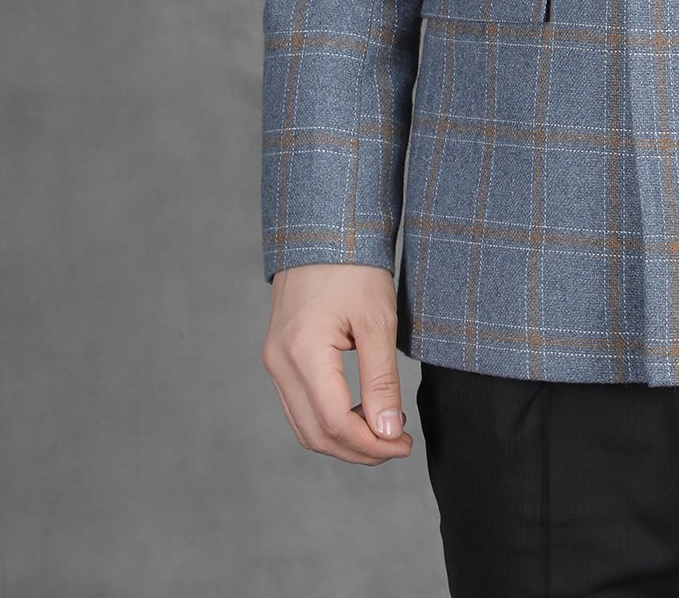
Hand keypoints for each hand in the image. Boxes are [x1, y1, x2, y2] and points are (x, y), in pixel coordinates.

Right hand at [262, 263, 412, 463]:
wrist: (323, 228)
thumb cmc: (355, 266)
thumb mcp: (378, 320)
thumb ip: (381, 381)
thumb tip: (387, 433)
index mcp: (302, 352)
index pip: (334, 423)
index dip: (371, 445)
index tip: (405, 445)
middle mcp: (278, 362)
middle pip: (314, 434)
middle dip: (358, 450)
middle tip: (398, 445)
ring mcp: (273, 360)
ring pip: (304, 425)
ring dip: (343, 440)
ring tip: (383, 433)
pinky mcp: (278, 355)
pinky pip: (298, 405)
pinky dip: (328, 421)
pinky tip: (360, 414)